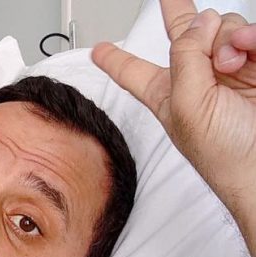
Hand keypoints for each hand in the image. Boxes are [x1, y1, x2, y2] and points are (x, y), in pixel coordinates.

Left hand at [91, 0, 255, 255]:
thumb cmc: (222, 155)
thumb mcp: (186, 105)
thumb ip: (185, 59)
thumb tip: (198, 23)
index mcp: (166, 94)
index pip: (133, 72)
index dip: (115, 60)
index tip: (98, 50)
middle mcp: (196, 79)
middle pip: (184, 34)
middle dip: (184, 18)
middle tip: (194, 22)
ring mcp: (230, 72)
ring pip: (221, 27)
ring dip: (226, 36)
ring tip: (232, 61)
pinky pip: (250, 36)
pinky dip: (250, 37)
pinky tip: (248, 48)